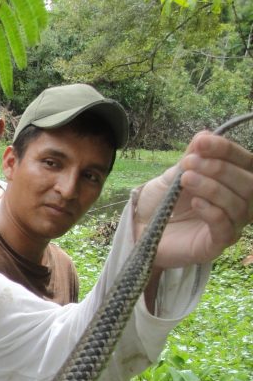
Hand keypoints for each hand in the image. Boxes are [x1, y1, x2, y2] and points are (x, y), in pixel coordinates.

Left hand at [137, 130, 252, 269]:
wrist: (139, 230)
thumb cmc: (159, 203)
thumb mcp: (172, 176)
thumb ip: (190, 158)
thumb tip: (205, 134)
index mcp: (232, 183)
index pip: (245, 163)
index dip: (227, 150)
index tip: (202, 142)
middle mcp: (238, 204)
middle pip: (249, 183)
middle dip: (219, 169)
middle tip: (189, 164)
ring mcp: (230, 226)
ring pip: (239, 205)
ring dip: (213, 188)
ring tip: (186, 179)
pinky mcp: (215, 246)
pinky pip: (226, 229)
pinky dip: (213, 212)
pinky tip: (195, 203)